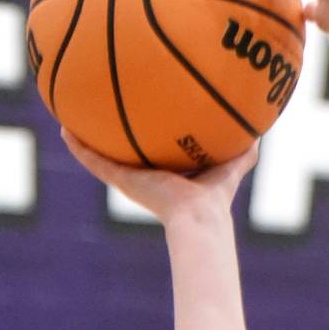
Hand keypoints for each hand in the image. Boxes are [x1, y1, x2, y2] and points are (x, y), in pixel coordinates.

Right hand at [60, 128, 258, 228]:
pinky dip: (78, 147)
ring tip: (66, 119)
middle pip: (123, 152)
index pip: (153, 151)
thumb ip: (245, 148)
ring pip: (101, 156)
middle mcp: (145, 175)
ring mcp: (130, 179)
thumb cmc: (216, 196)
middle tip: (96, 112)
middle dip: (111, 134)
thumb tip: (264, 130)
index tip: (137, 116)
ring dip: (84, 139)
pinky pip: (94, 161)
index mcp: (168, 172)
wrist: (198, 217)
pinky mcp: (121, 180)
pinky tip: (64, 129)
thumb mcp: (233, 162)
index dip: (146, 134)